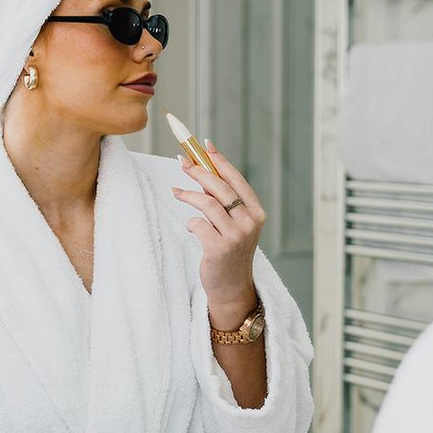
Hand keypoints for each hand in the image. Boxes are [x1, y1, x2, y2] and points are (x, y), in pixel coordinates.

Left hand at [171, 139, 266, 319]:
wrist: (232, 287)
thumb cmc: (230, 251)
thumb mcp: (235, 225)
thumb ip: (224, 202)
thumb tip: (201, 171)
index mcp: (256, 212)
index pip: (236, 179)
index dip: (219, 160)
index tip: (204, 144)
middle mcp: (249, 222)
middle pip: (220, 187)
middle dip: (198, 171)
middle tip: (182, 162)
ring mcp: (236, 236)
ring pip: (207, 203)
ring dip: (187, 195)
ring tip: (176, 192)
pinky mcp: (219, 249)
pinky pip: (197, 225)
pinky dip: (190, 223)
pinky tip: (190, 228)